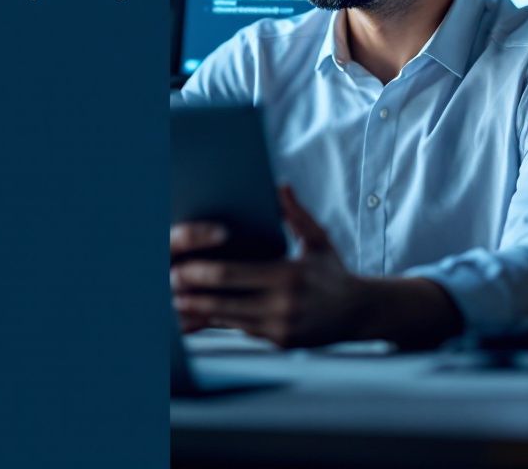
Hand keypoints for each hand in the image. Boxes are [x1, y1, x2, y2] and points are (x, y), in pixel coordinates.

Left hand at [170, 185, 364, 347]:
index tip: (181, 267)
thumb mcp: (318, 238)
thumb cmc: (334, 271)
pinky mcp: (281, 342)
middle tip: (167, 285)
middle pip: (224, 300)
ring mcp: (281, 327)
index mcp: (288, 275)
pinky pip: (242, 331)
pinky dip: (218, 324)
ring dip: (198, 312)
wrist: (360, 313)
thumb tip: (279, 186)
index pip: (234, 274)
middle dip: (193, 294)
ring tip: (173, 304)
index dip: (203, 273)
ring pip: (229, 319)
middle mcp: (283, 304)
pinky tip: (198, 318)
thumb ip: (295, 213)